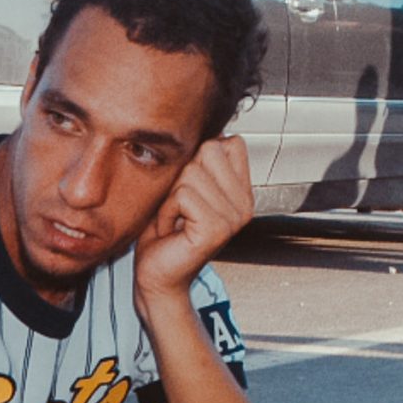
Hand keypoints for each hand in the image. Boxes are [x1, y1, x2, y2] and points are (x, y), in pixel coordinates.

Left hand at [134, 135, 251, 303]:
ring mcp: (234, 217)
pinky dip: (167, 211)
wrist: (158, 277)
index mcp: (242, 192)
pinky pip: (182, 194)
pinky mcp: (217, 229)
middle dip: (181, 176)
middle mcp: (245, 204)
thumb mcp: (184, 187)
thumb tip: (200, 126)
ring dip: (170, 196)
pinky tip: (171, 229)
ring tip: (175, 220)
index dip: (198, 158)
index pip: (229, 142)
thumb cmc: (165, 233)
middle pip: (208, 150)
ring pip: (191, 172)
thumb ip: (198, 161)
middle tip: (179, 208)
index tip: (189, 192)